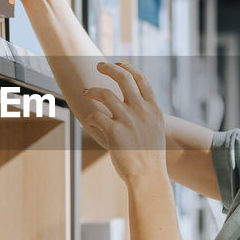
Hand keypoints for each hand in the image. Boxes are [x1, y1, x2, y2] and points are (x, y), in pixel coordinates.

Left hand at [82, 61, 166, 183]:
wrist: (148, 176)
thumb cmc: (150, 157)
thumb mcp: (155, 130)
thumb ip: (147, 115)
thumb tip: (136, 104)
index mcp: (153, 109)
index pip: (141, 79)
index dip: (128, 67)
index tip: (118, 64)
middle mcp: (141, 110)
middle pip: (123, 77)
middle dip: (108, 68)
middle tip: (98, 66)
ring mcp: (127, 119)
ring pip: (104, 93)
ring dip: (91, 91)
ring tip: (85, 93)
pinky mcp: (113, 131)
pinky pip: (95, 116)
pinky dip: (90, 118)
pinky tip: (90, 124)